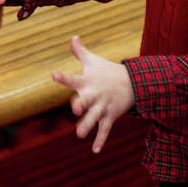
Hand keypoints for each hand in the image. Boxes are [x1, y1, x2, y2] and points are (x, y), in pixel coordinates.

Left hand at [52, 36, 132, 153]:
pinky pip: (105, 129)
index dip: (63, 77)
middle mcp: (94, 94)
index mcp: (87, 81)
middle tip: (74, 109)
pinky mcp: (111, 115)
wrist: (134, 82)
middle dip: (81, 104)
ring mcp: (103, 106)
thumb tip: (73, 37)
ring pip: (94, 117)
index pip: (73, 78)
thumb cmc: (107, 71)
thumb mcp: (94, 60)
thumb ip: (80, 52)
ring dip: (88, 125)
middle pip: (86, 100)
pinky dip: (101, 140)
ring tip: (80, 134)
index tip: (53, 74)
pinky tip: (94, 150)